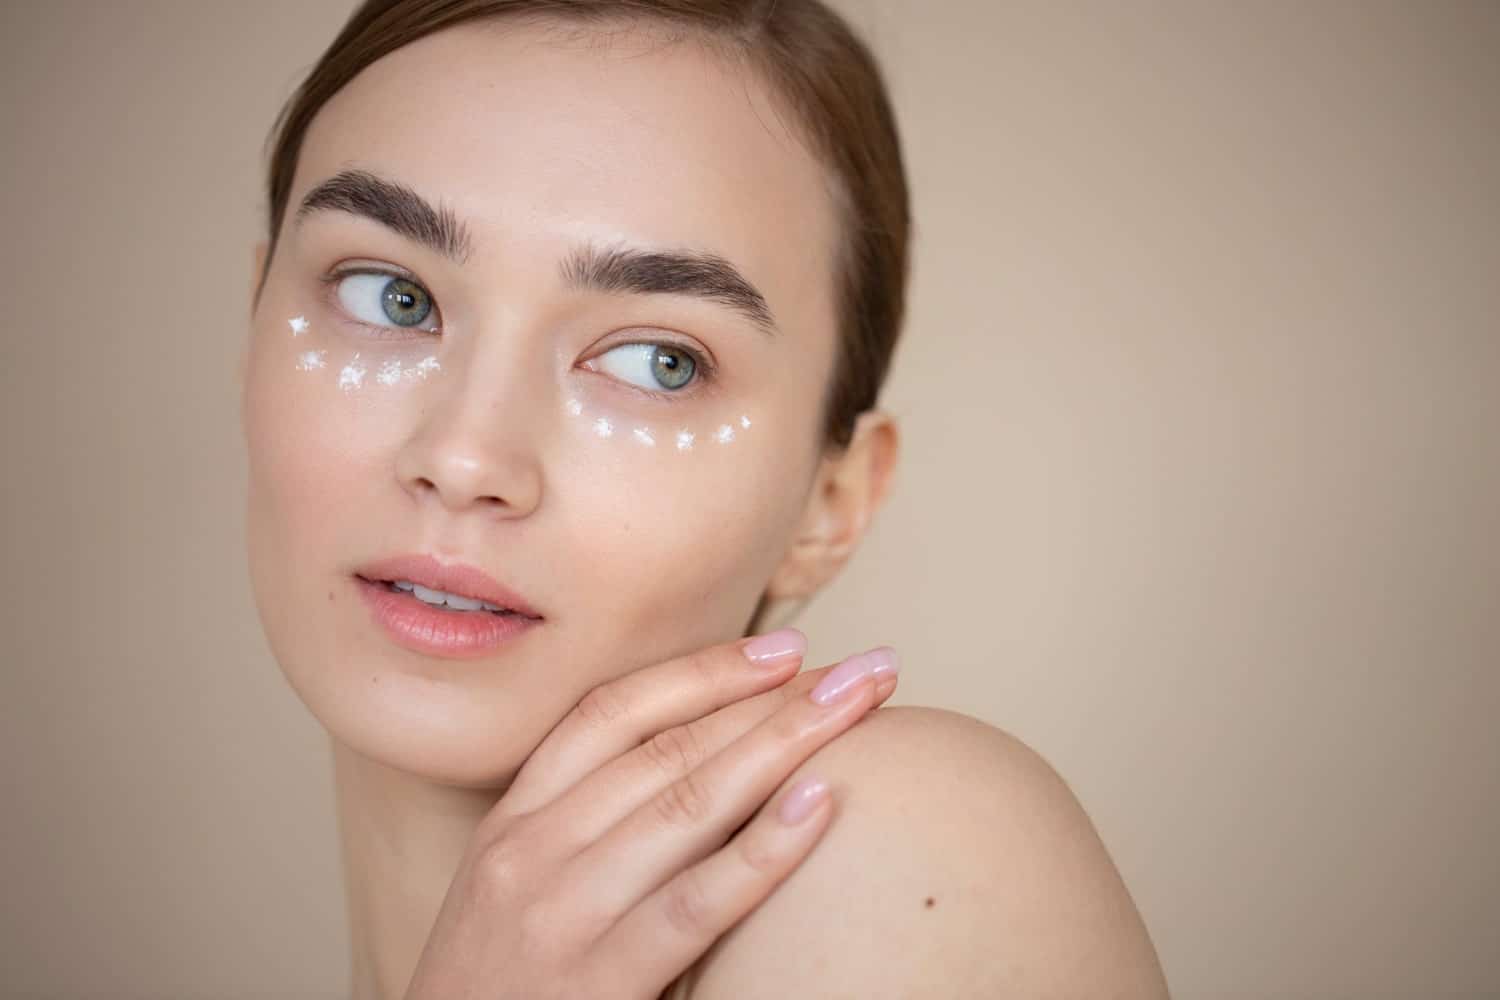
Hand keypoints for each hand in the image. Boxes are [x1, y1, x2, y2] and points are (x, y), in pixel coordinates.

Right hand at [403, 630, 898, 999]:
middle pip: (668, 747)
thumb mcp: (520, 890)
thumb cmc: (500, 991)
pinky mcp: (598, 983)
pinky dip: (764, 848)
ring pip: (688, 803)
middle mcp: (530, 851)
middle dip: (774, 698)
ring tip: (861, 705)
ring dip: (787, 743)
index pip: (614, 714)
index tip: (786, 649)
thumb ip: (587, 831)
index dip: (704, 672)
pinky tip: (823, 803)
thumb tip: (707, 767)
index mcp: (514, 821)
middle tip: (861, 668)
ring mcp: (561, 914)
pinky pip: (697, 903)